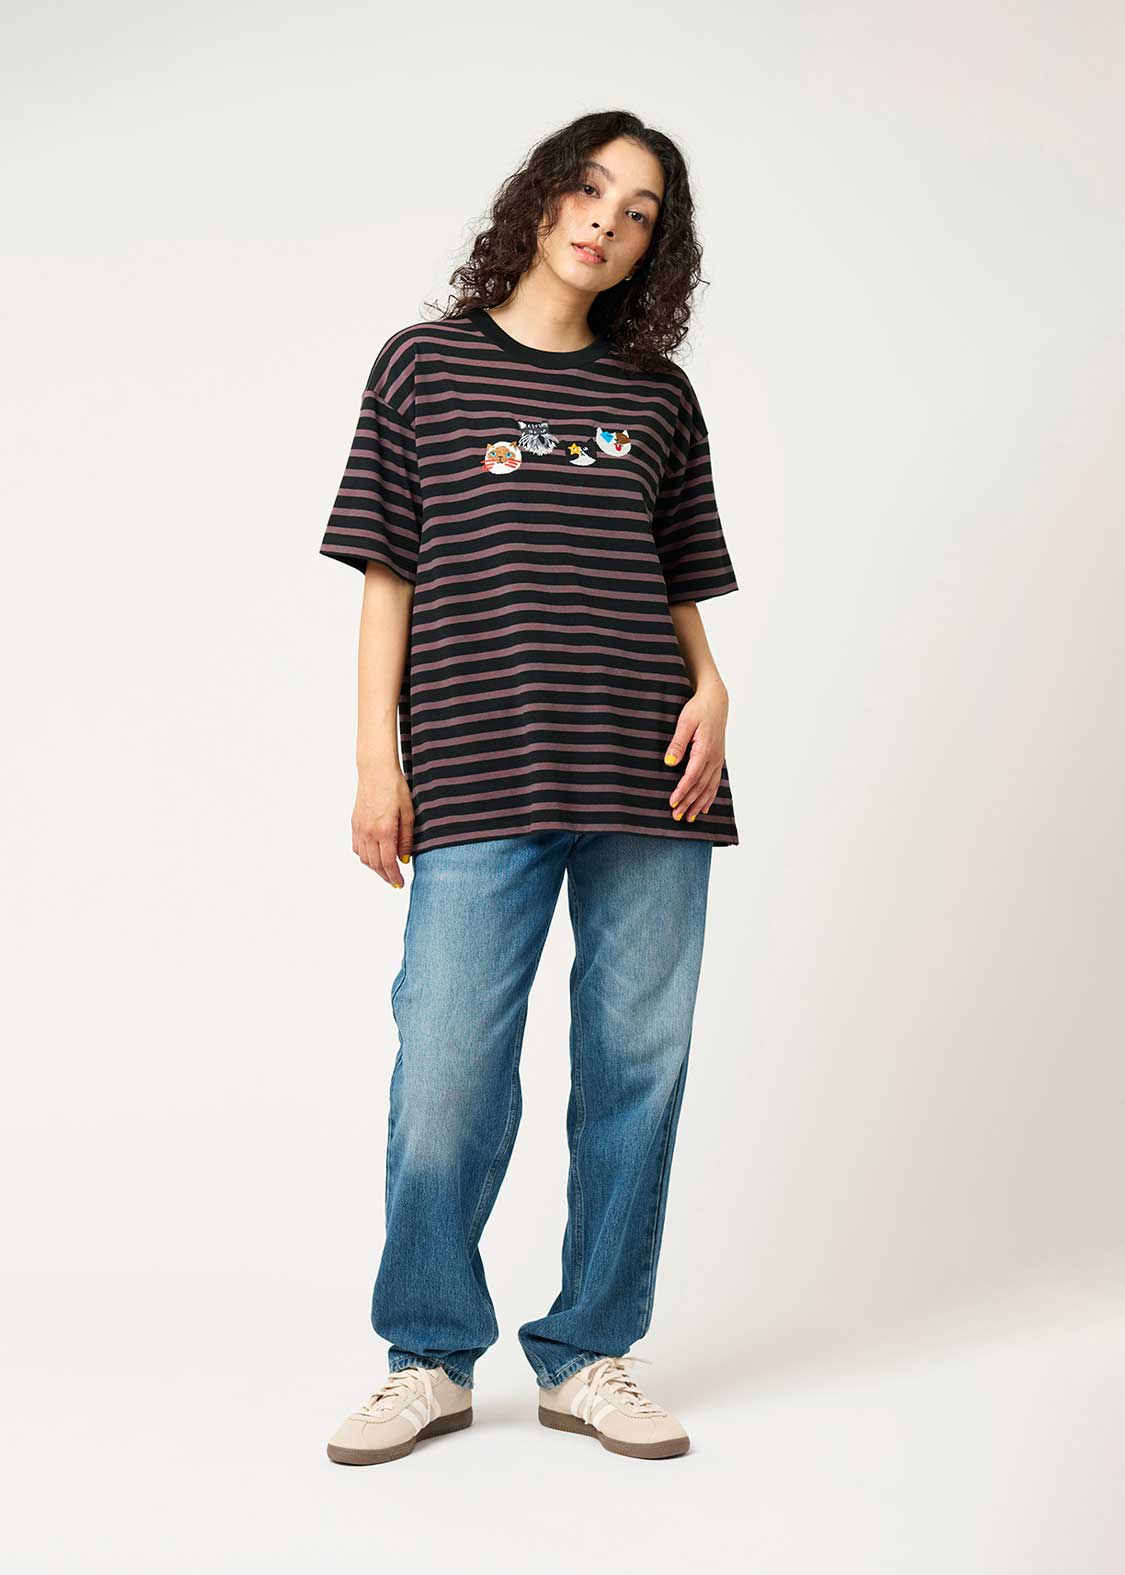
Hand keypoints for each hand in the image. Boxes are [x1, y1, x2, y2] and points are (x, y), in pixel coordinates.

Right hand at [352, 766, 413, 887]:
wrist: (375, 771)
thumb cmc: (395, 787)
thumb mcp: (408, 813)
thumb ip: (407, 838)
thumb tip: (405, 859)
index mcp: (384, 830)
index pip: (388, 863)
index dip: (394, 877)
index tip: (400, 884)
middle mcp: (369, 832)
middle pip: (375, 864)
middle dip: (385, 876)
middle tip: (394, 882)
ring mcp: (359, 828)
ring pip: (364, 858)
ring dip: (375, 868)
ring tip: (386, 870)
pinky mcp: (354, 824)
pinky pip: (357, 847)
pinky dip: (365, 856)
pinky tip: (374, 855)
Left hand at [663, 679, 729, 822]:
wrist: (716, 701)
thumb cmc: (699, 709)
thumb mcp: (685, 722)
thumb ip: (677, 743)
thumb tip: (670, 762)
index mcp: (705, 750)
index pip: (692, 776)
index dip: (682, 791)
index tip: (672, 803)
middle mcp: (714, 758)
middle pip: (700, 786)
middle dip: (688, 803)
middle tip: (676, 817)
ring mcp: (717, 760)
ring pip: (709, 788)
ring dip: (698, 804)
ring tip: (689, 818)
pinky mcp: (718, 760)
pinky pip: (715, 783)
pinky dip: (709, 797)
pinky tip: (704, 808)